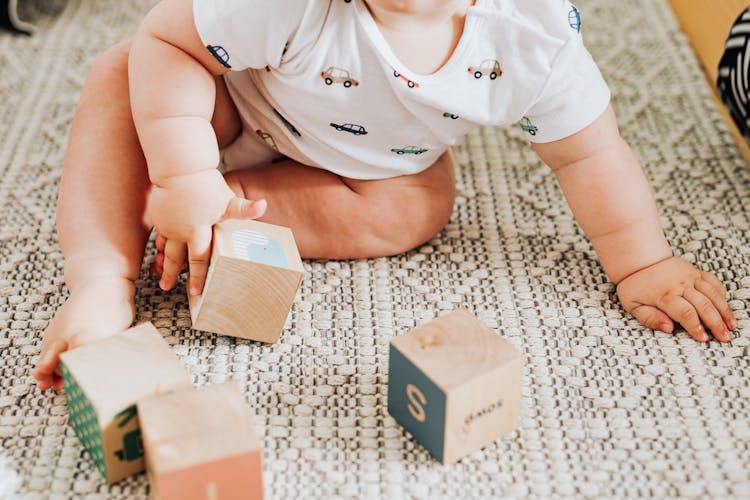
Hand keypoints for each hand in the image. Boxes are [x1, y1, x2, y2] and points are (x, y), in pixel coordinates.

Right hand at [147, 169, 265, 294]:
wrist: (180, 167)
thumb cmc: (207, 185)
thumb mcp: (228, 199)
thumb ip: (245, 208)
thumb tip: (264, 205)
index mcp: (198, 230)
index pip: (199, 259)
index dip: (199, 277)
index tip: (196, 292)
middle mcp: (179, 231)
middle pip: (175, 258)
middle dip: (171, 274)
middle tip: (167, 288)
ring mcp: (166, 224)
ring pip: (164, 248)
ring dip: (162, 263)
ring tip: (158, 276)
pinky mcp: (158, 216)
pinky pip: (159, 235)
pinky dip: (158, 246)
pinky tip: (158, 253)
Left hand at [617, 256, 735, 341]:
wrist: (639, 260)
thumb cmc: (635, 286)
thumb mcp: (633, 305)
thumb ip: (649, 318)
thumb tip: (668, 328)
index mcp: (664, 294)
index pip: (685, 312)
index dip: (696, 326)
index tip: (703, 339)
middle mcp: (680, 284)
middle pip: (703, 305)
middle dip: (716, 323)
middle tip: (724, 338)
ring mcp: (690, 276)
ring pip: (712, 294)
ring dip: (724, 311)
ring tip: (731, 326)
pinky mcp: (696, 272)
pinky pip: (713, 282)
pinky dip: (721, 295)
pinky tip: (726, 308)